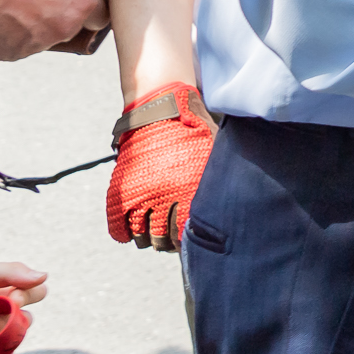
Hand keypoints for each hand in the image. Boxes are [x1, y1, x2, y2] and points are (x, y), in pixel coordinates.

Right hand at [0, 0, 106, 62]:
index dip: (92, 6)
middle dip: (57, 13)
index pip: (101, 15)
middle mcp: (65, 29)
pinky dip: (7, 34)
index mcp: (82, 3)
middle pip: (68, 25)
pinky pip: (13, 45)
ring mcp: (37, 45)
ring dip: (31, 24)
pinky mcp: (10, 54)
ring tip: (9, 2)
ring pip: (40, 36)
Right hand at [107, 83, 215, 250]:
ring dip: (147, 238)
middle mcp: (164, 199)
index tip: (190, 241)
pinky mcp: (121, 192)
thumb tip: (234, 204)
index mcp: (189, 193)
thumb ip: (219, 180)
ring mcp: (140, 197)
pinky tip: (131, 231)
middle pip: (163, 242)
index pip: (186, 235)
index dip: (188, 242)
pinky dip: (123, 232)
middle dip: (168, 243)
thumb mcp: (215, 154)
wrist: (161, 110)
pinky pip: (118, 227)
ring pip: (142, 238)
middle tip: (172, 239)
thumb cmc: (194, 132)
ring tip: (153, 232)